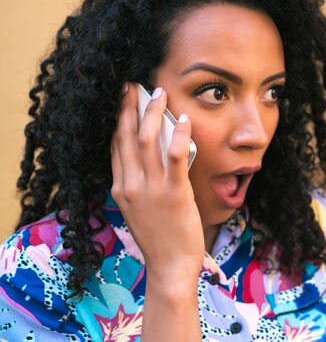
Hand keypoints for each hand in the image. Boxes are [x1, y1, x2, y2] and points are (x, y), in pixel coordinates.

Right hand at [110, 83, 203, 282]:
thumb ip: (139, 185)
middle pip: (125, 137)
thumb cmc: (159, 239)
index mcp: (121, 188)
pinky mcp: (174, 193)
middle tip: (134, 85)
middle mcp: (130, 185)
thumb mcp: (139, 209)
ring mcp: (151, 188)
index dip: (118, 120)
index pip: (116, 146)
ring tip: (159, 94)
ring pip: (147, 140)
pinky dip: (179, 134)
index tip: (123, 101)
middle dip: (129, 107)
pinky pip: (175, 156)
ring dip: (153, 113)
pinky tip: (184, 120)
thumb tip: (149, 160)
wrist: (170, 267)